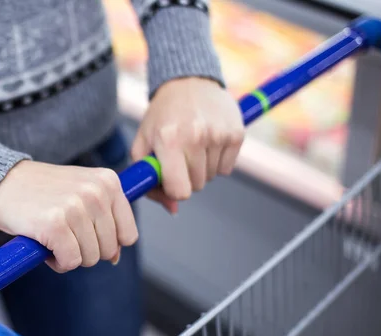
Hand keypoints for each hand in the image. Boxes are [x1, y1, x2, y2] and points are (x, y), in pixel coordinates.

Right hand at [0, 160, 138, 272]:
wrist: (1, 182)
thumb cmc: (43, 191)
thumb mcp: (81, 194)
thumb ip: (104, 221)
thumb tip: (116, 257)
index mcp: (108, 181)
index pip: (128, 234)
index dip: (107, 243)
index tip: (85, 234)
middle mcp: (96, 192)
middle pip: (108, 250)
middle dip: (85, 250)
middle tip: (63, 232)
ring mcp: (76, 208)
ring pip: (90, 258)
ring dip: (69, 255)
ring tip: (52, 235)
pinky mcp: (55, 225)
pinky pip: (69, 262)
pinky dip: (56, 262)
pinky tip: (44, 243)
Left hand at [131, 77, 243, 213]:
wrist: (188, 82)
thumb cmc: (162, 118)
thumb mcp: (144, 144)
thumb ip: (149, 179)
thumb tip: (172, 208)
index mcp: (168, 140)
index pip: (179, 190)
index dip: (174, 191)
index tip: (170, 180)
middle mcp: (195, 136)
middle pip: (196, 186)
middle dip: (187, 177)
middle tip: (180, 156)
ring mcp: (219, 135)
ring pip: (212, 177)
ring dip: (202, 168)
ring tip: (193, 145)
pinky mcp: (236, 133)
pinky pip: (227, 168)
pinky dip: (217, 161)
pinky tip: (208, 141)